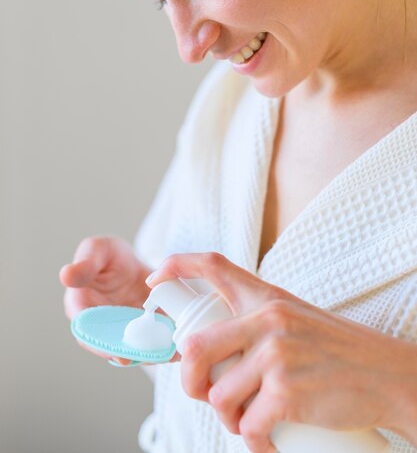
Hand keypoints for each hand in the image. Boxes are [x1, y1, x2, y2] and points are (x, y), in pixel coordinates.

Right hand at [60, 235, 151, 364]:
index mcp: (81, 307)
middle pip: (110, 346)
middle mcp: (100, 326)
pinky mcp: (142, 333)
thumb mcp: (98, 250)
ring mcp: (122, 332)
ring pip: (132, 349)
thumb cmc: (110, 256)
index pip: (85, 331)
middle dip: (127, 354)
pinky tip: (176, 349)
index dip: (99, 343)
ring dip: (147, 354)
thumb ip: (85, 263)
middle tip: (143, 357)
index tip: (115, 351)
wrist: (134, 263)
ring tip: (163, 354)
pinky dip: (163, 348)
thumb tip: (66, 275)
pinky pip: (151, 343)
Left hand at [146, 253, 416, 452]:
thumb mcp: (295, 319)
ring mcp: (277, 355)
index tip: (155, 278)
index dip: (178, 265)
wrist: (386, 374)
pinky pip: (248, 427)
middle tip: (205, 395)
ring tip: (250, 421)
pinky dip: (254, 443)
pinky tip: (268, 442)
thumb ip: (256, 325)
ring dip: (229, 419)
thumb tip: (209, 350)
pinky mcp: (287, 392)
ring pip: (219, 396)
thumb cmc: (337, 351)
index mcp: (267, 297)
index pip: (214, 266)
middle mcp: (268, 320)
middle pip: (195, 347)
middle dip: (190, 382)